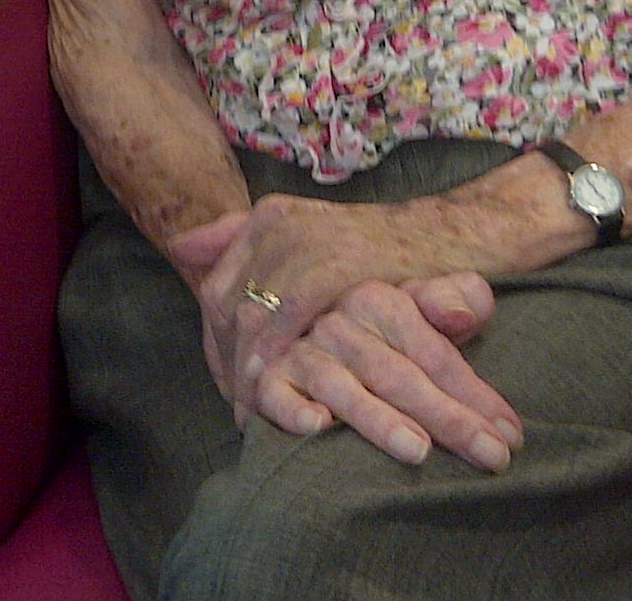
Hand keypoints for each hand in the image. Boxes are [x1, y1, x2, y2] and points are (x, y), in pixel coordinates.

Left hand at [174, 202, 522, 470]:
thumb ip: (244, 241)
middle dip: (226, 362)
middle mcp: (279, 222)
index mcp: (268, 218)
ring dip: (246, 369)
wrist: (450, 237)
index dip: (215, 342)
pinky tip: (275, 389)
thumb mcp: (310, 242)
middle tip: (238, 408)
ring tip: (251, 414)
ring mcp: (306, 238)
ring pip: (252, 314)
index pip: (216, 286)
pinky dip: (277, 355)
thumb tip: (181, 246)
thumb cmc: (380, 256)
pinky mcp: (337, 261)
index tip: (227, 384)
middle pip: (226, 304)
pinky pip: (289, 316)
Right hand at [250, 278, 519, 473]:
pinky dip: (292, 410)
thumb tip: (469, 309)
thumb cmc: (370, 323)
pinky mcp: (266, 376)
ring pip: (343, 386)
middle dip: (448, 418)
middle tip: (492, 457)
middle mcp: (341, 323)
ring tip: (418, 451)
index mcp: (381, 301)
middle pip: (398, 373)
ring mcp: (302, 350)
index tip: (511, 435)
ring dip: (378, 419)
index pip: (435, 353)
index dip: (475, 395)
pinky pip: (274, 392)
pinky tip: (317, 429)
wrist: (292, 296)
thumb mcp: (413, 299)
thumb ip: (450, 298)